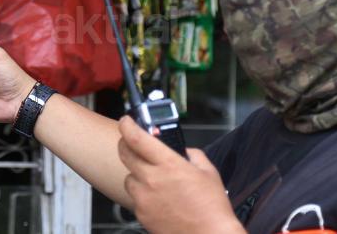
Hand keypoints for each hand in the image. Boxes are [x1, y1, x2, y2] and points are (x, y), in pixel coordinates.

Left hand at [118, 116, 244, 233]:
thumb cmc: (211, 208)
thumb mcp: (208, 172)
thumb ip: (191, 154)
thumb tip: (181, 150)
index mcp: (169, 164)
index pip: (137, 138)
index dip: (128, 125)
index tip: (126, 121)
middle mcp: (152, 180)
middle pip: (125, 154)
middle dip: (126, 144)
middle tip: (132, 143)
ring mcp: (144, 198)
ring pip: (128, 177)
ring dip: (136, 173)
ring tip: (153, 178)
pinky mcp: (141, 214)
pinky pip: (135, 197)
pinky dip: (142, 194)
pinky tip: (158, 197)